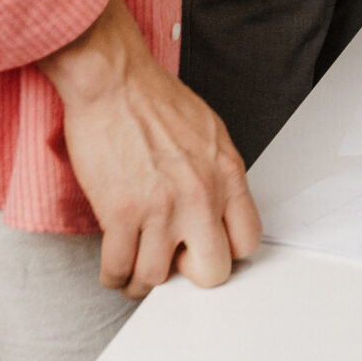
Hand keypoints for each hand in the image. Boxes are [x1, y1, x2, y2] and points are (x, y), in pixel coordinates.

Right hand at [38, 0, 260, 297]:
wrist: (114, 81)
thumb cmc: (155, 100)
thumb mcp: (209, 133)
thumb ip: (218, 175)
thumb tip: (217, 209)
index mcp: (227, 174)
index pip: (247, 241)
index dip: (226, 252)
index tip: (206, 249)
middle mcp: (201, 197)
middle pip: (211, 272)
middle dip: (188, 274)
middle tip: (172, 261)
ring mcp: (161, 208)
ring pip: (157, 278)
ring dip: (142, 279)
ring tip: (135, 269)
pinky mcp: (121, 213)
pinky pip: (119, 269)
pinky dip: (114, 276)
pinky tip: (114, 267)